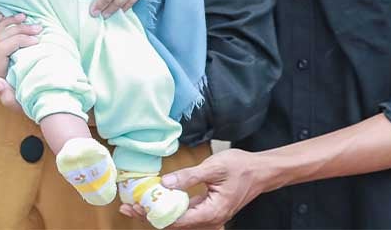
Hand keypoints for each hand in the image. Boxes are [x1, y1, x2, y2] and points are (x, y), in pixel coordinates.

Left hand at [0, 13, 40, 111]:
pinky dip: (3, 25)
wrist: (29, 103)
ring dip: (11, 24)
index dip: (18, 40)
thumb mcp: (19, 105)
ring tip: (26, 18)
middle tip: (38, 28)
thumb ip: (6, 97)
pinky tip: (7, 17)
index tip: (37, 40)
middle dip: (19, 30)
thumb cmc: (27, 103)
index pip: (1, 49)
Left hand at [119, 149, 266, 228]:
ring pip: (179, 217)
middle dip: (150, 215)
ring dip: (158, 210)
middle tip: (127, 207)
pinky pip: (186, 210)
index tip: (135, 207)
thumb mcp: (213, 168)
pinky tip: (158, 197)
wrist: (262, 170)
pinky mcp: (208, 207)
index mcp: (211, 212)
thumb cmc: (242, 167)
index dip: (153, 215)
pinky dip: (170, 205)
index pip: (176, 220)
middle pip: (174, 222)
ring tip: (137, 203)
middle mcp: (209, 218)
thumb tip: (164, 183)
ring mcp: (209, 214)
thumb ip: (188, 176)